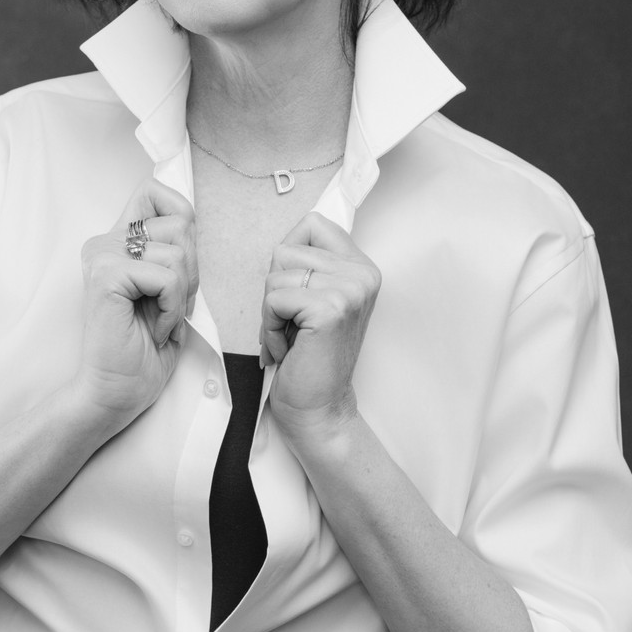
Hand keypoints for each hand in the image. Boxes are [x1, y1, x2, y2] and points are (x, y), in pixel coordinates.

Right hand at [77, 180, 197, 424]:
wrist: (116, 393)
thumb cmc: (143, 350)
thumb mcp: (170, 290)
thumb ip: (173, 252)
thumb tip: (189, 222)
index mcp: (118, 241)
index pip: (155, 191)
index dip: (181, 216)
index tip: (180, 263)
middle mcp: (105, 241)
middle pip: (180, 223)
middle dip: (191, 271)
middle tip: (169, 306)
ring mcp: (102, 255)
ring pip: (177, 253)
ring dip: (181, 297)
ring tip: (158, 321)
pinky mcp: (105, 275)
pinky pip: (167, 276)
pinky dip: (172, 308)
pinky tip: (153, 329)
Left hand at [261, 213, 380, 443]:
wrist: (318, 407)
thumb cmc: (308, 357)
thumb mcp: (314, 300)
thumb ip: (309, 266)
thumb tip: (282, 243)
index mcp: (361, 267)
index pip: (312, 223)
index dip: (289, 256)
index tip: (295, 294)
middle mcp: (362, 274)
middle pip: (285, 249)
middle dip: (275, 289)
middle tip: (292, 323)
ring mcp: (349, 290)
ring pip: (276, 274)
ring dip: (270, 311)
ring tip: (290, 337)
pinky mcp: (330, 309)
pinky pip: (274, 298)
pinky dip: (269, 326)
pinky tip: (288, 347)